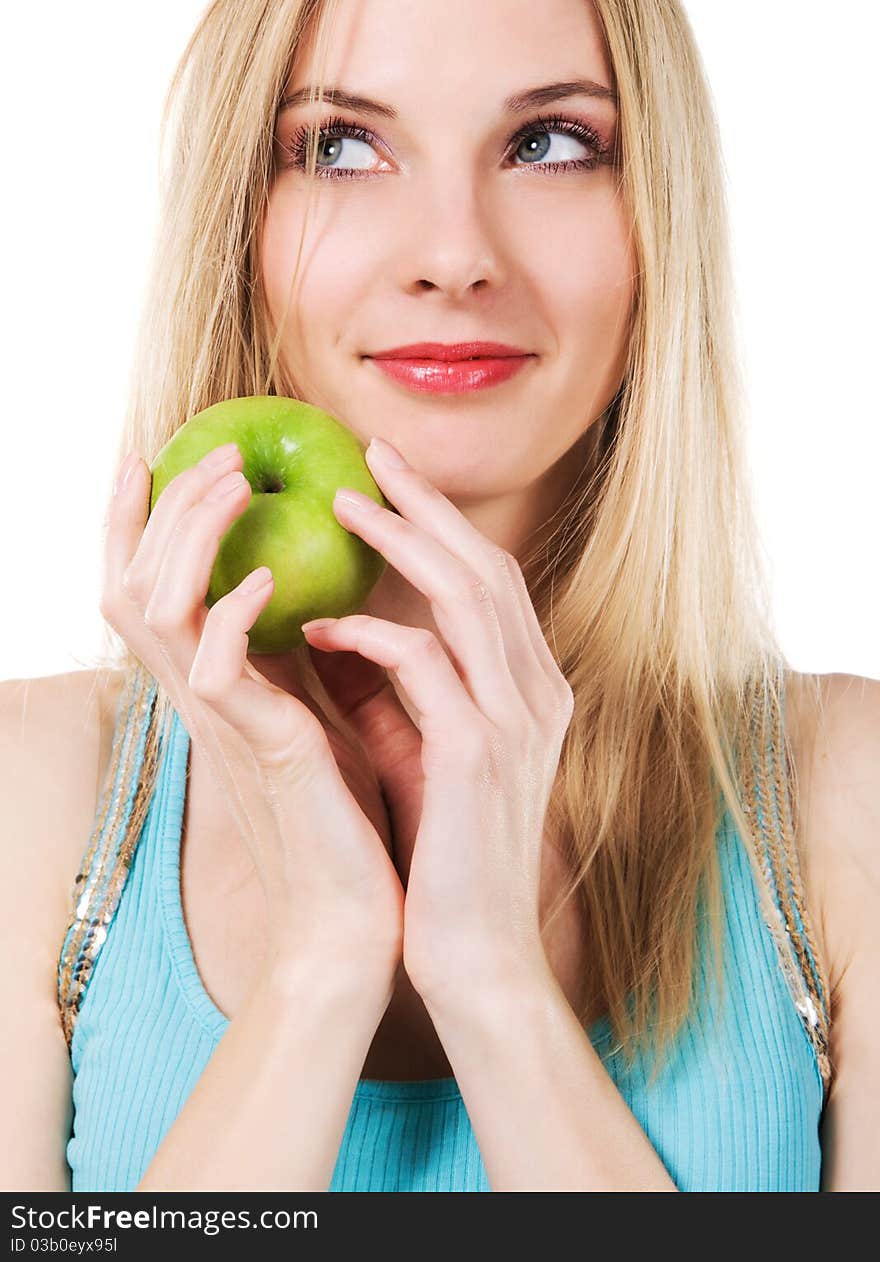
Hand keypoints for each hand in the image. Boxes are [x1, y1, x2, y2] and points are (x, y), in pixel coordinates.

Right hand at [100, 443, 403, 980]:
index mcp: (211, 686)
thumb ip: (295, 656)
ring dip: (190, 535)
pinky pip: (212, 670)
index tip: (156, 454)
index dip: (138, 521)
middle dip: (162, 506)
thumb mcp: (313, 714)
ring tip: (236, 484)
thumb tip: (312, 587)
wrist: (355, 917)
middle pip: (130, 581)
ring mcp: (221, 724)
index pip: (146, 588)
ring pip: (154, 607)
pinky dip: (232, 612)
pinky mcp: (258, 750)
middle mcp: (199, 699)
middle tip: (216, 451)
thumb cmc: (342, 816)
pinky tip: (273, 577)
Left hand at [300, 437, 574, 1003]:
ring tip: (342, 505)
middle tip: (370, 454)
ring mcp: (516, 721)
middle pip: (487, 567)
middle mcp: (538, 693)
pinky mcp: (478, 754)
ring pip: (467, 595)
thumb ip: (393, 688)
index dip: (444, 522)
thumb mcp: (420, 752)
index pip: (492, 580)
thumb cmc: (441, 853)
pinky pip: (425, 663)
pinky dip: (373, 633)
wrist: (475, 953)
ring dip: (403, 541)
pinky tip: (323, 624)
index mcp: (531, 690)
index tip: (392, 480)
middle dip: (428, 504)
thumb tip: (335, 622)